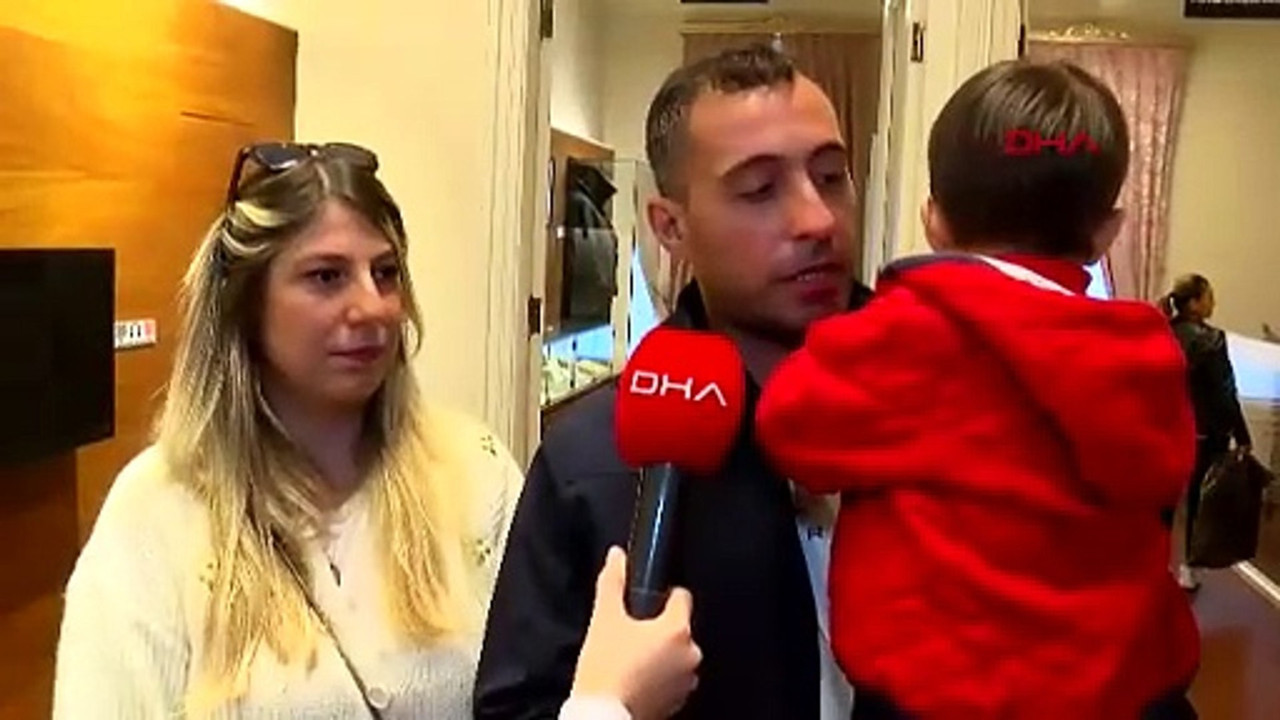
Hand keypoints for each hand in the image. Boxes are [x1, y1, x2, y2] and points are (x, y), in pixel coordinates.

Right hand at [570, 547, 701, 719]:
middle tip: (631, 635)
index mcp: (678, 629)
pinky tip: (637, 678)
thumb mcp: (605, 618)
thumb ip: (613, 581)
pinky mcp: (679, 702)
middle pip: (679, 628)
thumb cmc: (605, 668)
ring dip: (661, 654)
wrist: (602, 715)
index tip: (646, 604)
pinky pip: (673, 679)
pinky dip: (660, 676)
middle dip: (659, 628)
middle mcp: (690, 654)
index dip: (663, 596)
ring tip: (631, 659)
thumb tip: (616, 556)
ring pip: (677, 655)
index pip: (682, 596)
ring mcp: (687, 681)